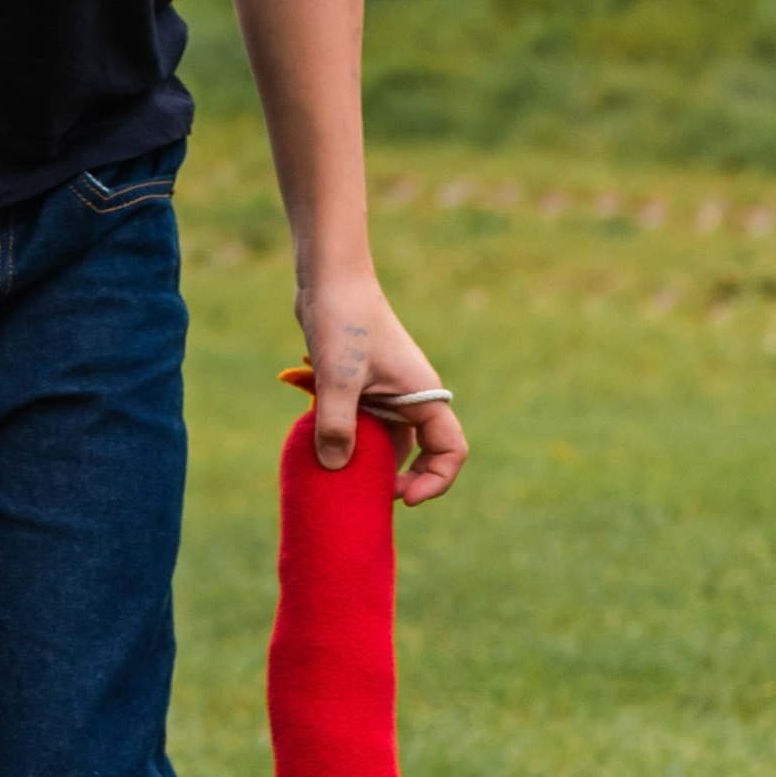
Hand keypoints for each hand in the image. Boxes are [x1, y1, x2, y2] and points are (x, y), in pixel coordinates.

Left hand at [297, 271, 466, 505]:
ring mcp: (390, 392)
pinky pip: (368, 426)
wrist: (330, 278)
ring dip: (372, 461)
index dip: (435, 481)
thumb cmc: (344, 320)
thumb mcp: (338, 377)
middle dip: (402, 480)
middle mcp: (412, 398)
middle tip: (369, 494)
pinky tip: (325, 447)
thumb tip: (335, 470)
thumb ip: (337, 425)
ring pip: (390, 441)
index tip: (403, 497)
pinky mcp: (365, 387)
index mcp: (423, 396)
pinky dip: (353, 442)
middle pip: (422, 453)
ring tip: (342, 474)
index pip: (450, 451)